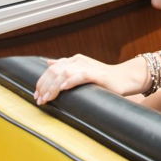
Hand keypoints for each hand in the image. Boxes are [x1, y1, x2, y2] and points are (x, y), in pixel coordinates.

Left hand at [33, 54, 147, 104]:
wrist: (124, 78)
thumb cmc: (103, 78)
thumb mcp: (81, 70)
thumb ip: (66, 66)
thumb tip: (48, 63)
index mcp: (74, 60)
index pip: (52, 69)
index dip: (41, 82)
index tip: (36, 95)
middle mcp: (79, 61)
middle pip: (55, 71)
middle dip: (44, 87)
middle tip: (39, 100)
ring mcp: (88, 66)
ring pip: (64, 74)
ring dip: (53, 87)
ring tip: (47, 98)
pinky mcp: (97, 74)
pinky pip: (81, 75)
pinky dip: (70, 82)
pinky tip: (62, 88)